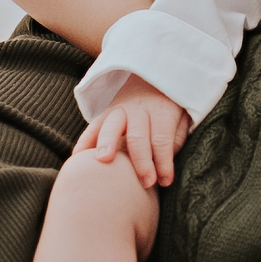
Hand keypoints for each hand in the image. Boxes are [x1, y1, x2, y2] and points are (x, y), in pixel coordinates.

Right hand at [72, 73, 189, 187]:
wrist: (151, 79)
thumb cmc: (169, 108)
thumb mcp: (182, 117)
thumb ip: (175, 138)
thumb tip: (165, 163)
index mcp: (161, 111)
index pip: (162, 139)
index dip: (164, 162)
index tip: (165, 181)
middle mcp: (139, 109)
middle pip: (138, 136)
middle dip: (142, 162)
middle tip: (146, 183)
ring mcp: (119, 110)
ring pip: (111, 127)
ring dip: (107, 144)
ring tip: (104, 161)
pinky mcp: (104, 114)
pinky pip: (92, 127)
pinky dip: (84, 141)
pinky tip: (78, 157)